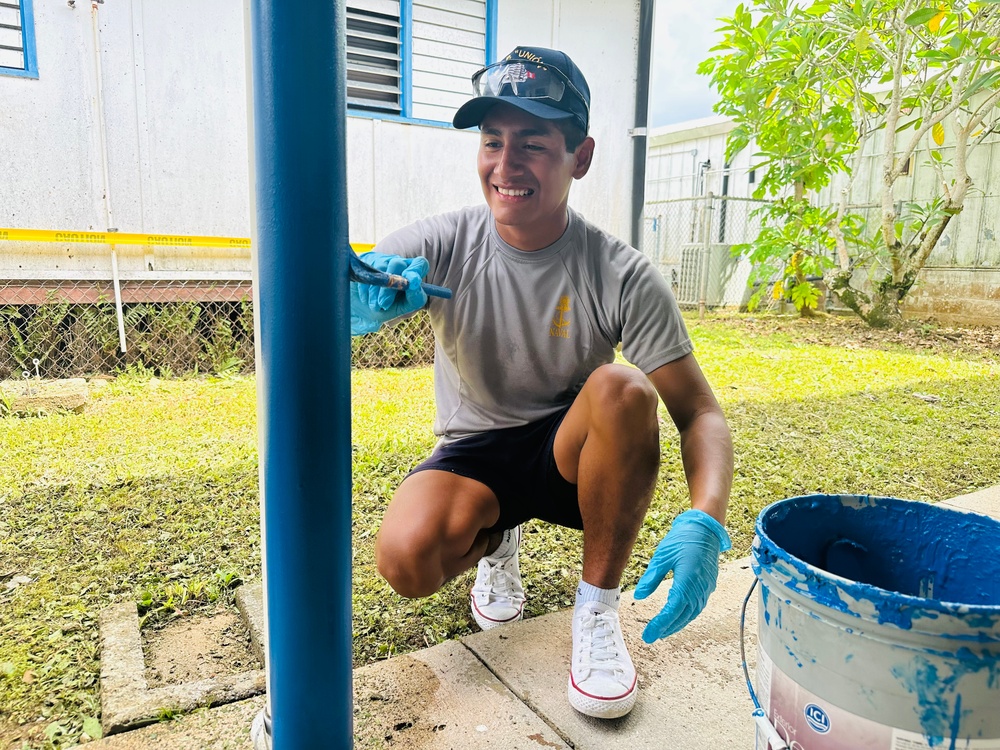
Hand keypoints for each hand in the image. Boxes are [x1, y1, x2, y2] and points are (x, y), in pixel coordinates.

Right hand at [350, 252, 428, 334]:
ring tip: (374, 306)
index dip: (416, 271)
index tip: (412, 284)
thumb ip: (414, 298)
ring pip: (380, 269)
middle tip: (384, 304)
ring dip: (376, 291)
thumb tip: (414, 285)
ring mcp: (381, 261)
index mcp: (412, 274)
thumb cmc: (387, 308)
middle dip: (390, 287)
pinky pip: (366, 272)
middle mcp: (399, 264)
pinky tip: (366, 299)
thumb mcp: (403, 308)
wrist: (361, 310)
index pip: (420, 264)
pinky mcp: (366, 263)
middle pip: (398, 264)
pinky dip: (365, 288)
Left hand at [634, 508, 731, 641]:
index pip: (672, 610)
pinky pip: (697, 606)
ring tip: (662, 631)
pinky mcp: (708, 586)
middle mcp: (699, 588)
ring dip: (677, 624)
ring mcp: (706, 588)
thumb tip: (639, 596)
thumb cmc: (683, 538)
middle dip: (666, 628)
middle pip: (682, 616)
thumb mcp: (662, 556)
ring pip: (691, 613)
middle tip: (651, 637)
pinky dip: (686, 615)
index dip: (660, 625)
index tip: (648, 635)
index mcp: (687, 581)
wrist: (706, 528)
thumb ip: (651, 578)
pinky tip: (677, 616)